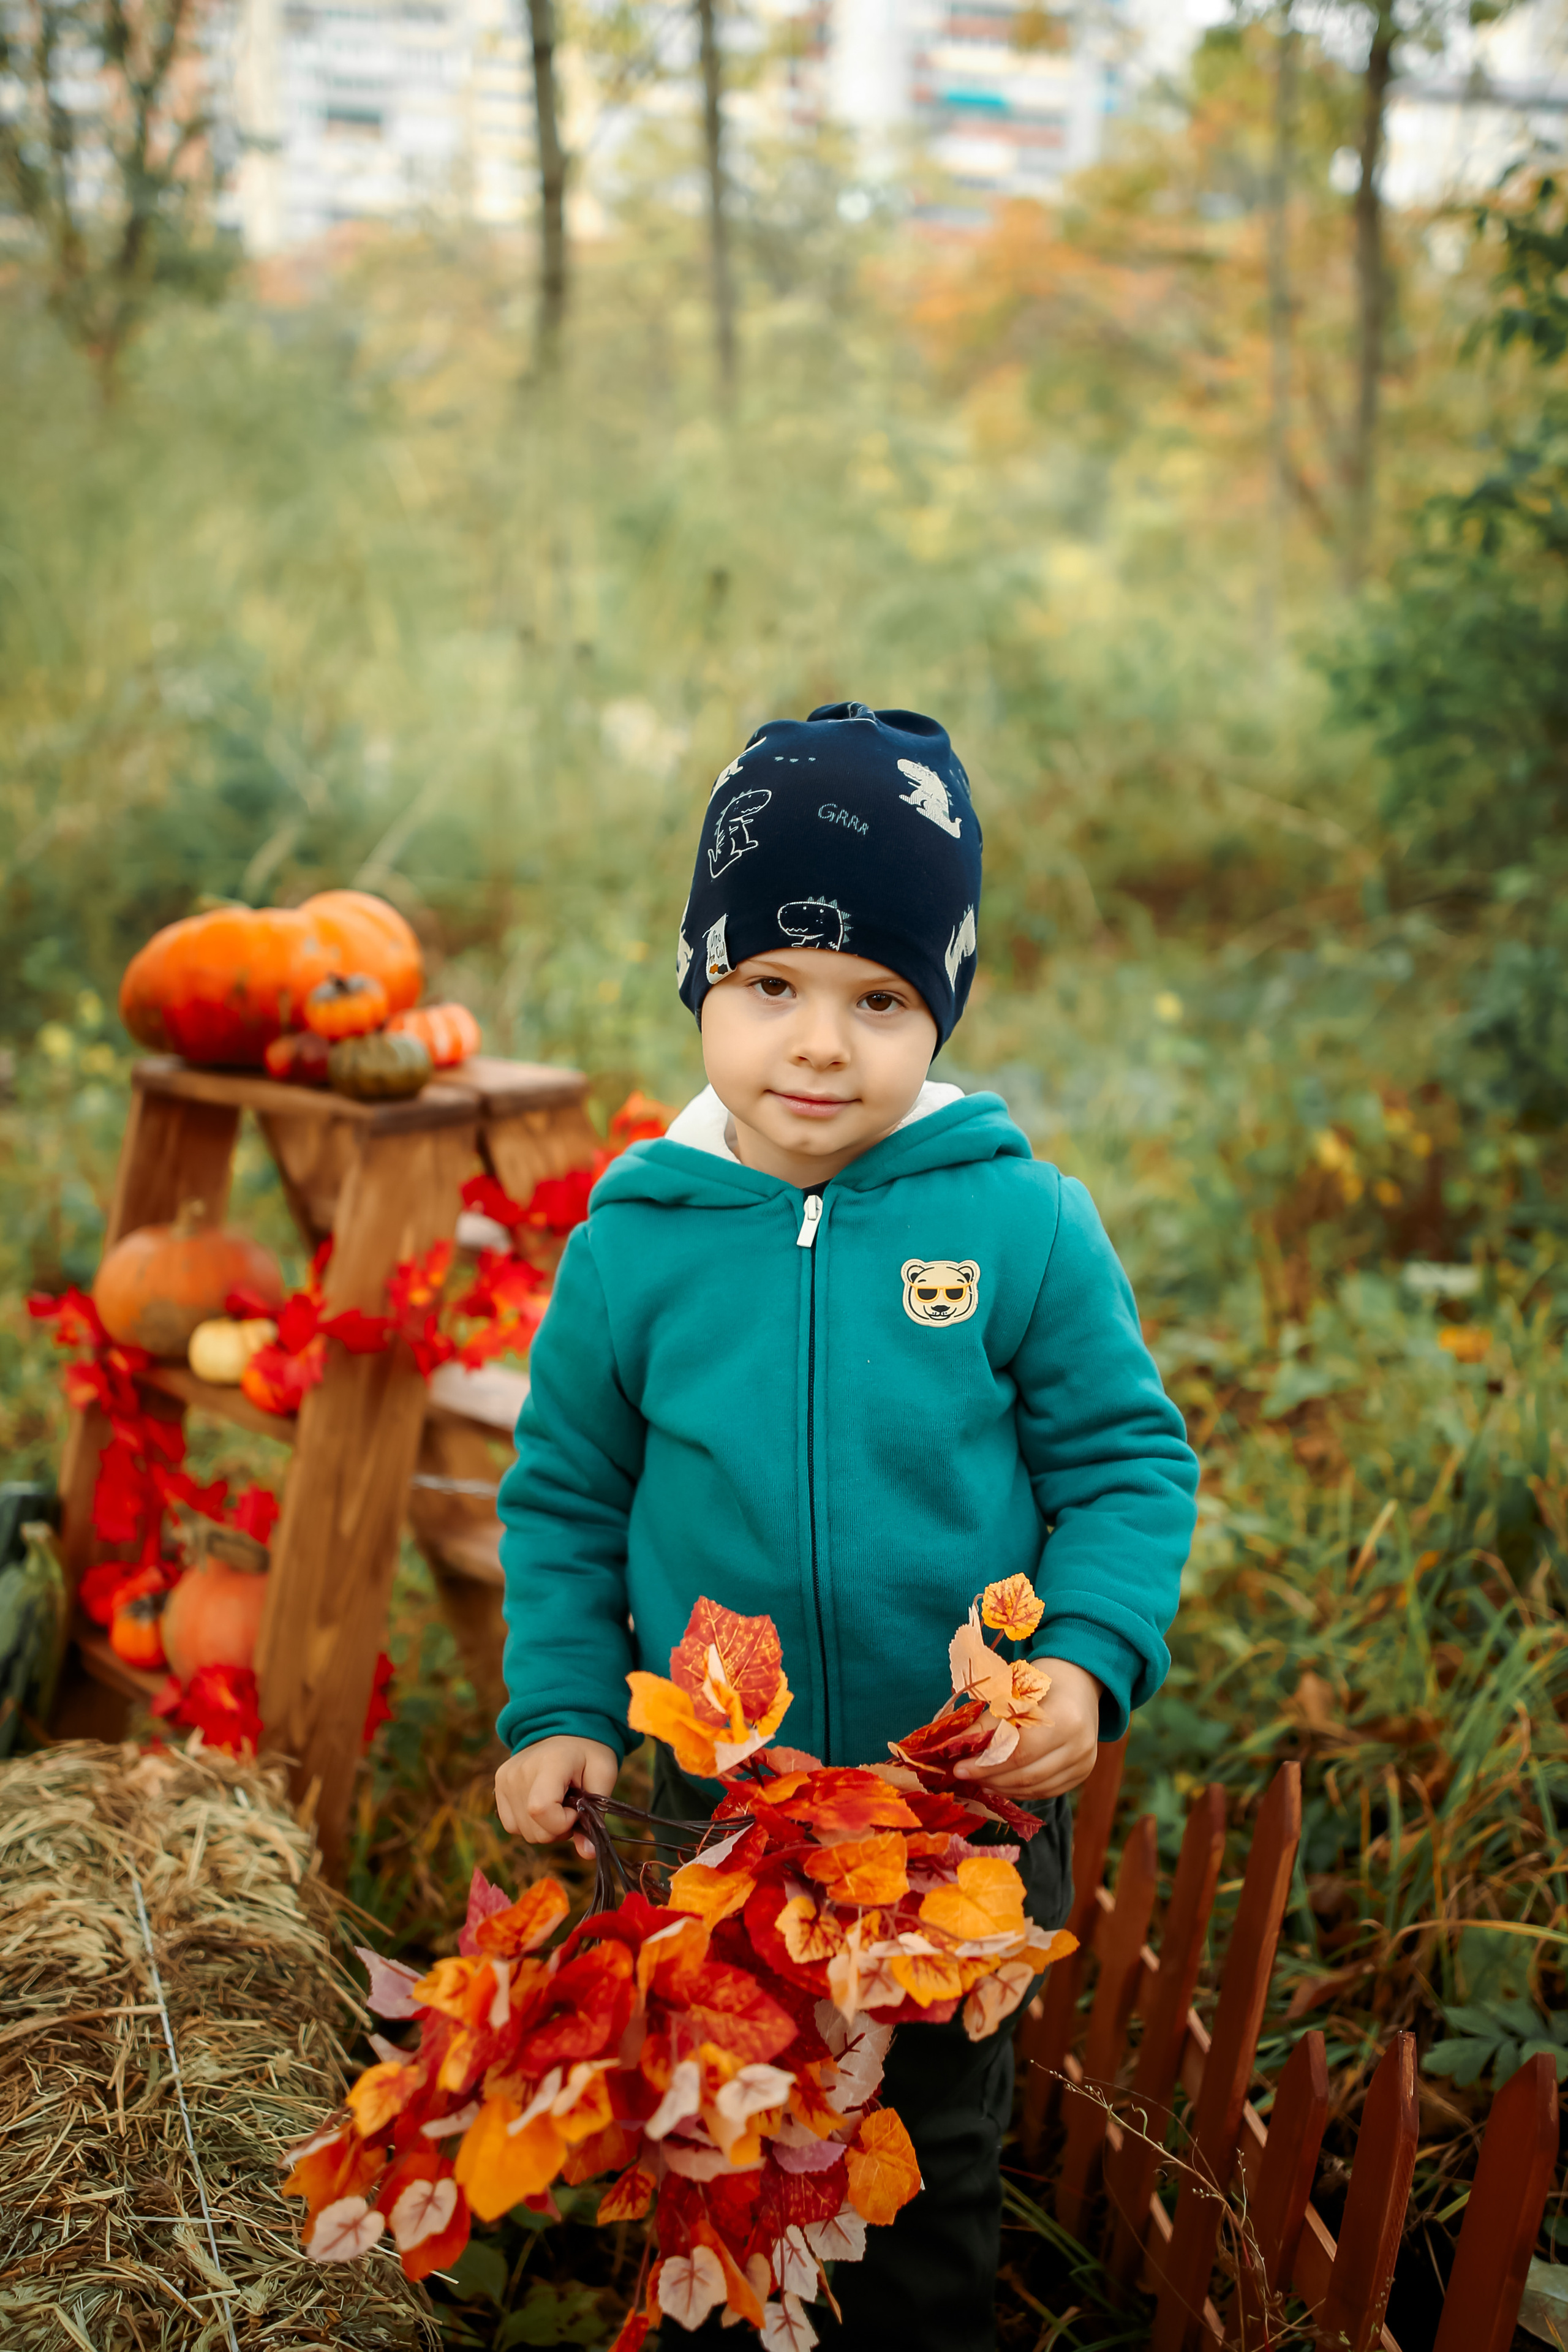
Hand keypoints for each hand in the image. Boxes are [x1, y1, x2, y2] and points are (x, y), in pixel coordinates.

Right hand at [495, 1736, 619, 1859]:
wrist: (563, 1730)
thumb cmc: (588, 1754)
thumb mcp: (603, 1777)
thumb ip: (597, 1815)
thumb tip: (588, 1854)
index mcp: (548, 1763)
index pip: (541, 1809)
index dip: (563, 1822)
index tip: (577, 1810)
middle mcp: (519, 1771)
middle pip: (534, 1829)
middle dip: (558, 1829)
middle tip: (571, 1806)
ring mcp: (504, 1779)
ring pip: (523, 1832)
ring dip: (545, 1828)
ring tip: (557, 1803)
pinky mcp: (497, 1786)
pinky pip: (512, 1826)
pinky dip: (530, 1824)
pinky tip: (542, 1806)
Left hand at [954, 1658, 1101, 1801]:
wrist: (1079, 1682)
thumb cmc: (1042, 1682)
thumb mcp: (1013, 1693)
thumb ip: (986, 1722)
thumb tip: (956, 1746)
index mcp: (1065, 1718)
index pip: (1020, 1752)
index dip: (987, 1764)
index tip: (959, 1767)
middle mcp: (1080, 1745)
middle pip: (1028, 1774)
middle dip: (990, 1778)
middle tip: (963, 1775)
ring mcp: (1084, 1763)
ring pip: (1036, 1788)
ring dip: (1002, 1787)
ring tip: (979, 1779)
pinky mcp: (1081, 1774)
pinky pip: (1045, 1791)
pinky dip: (1019, 1790)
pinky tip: (999, 1783)